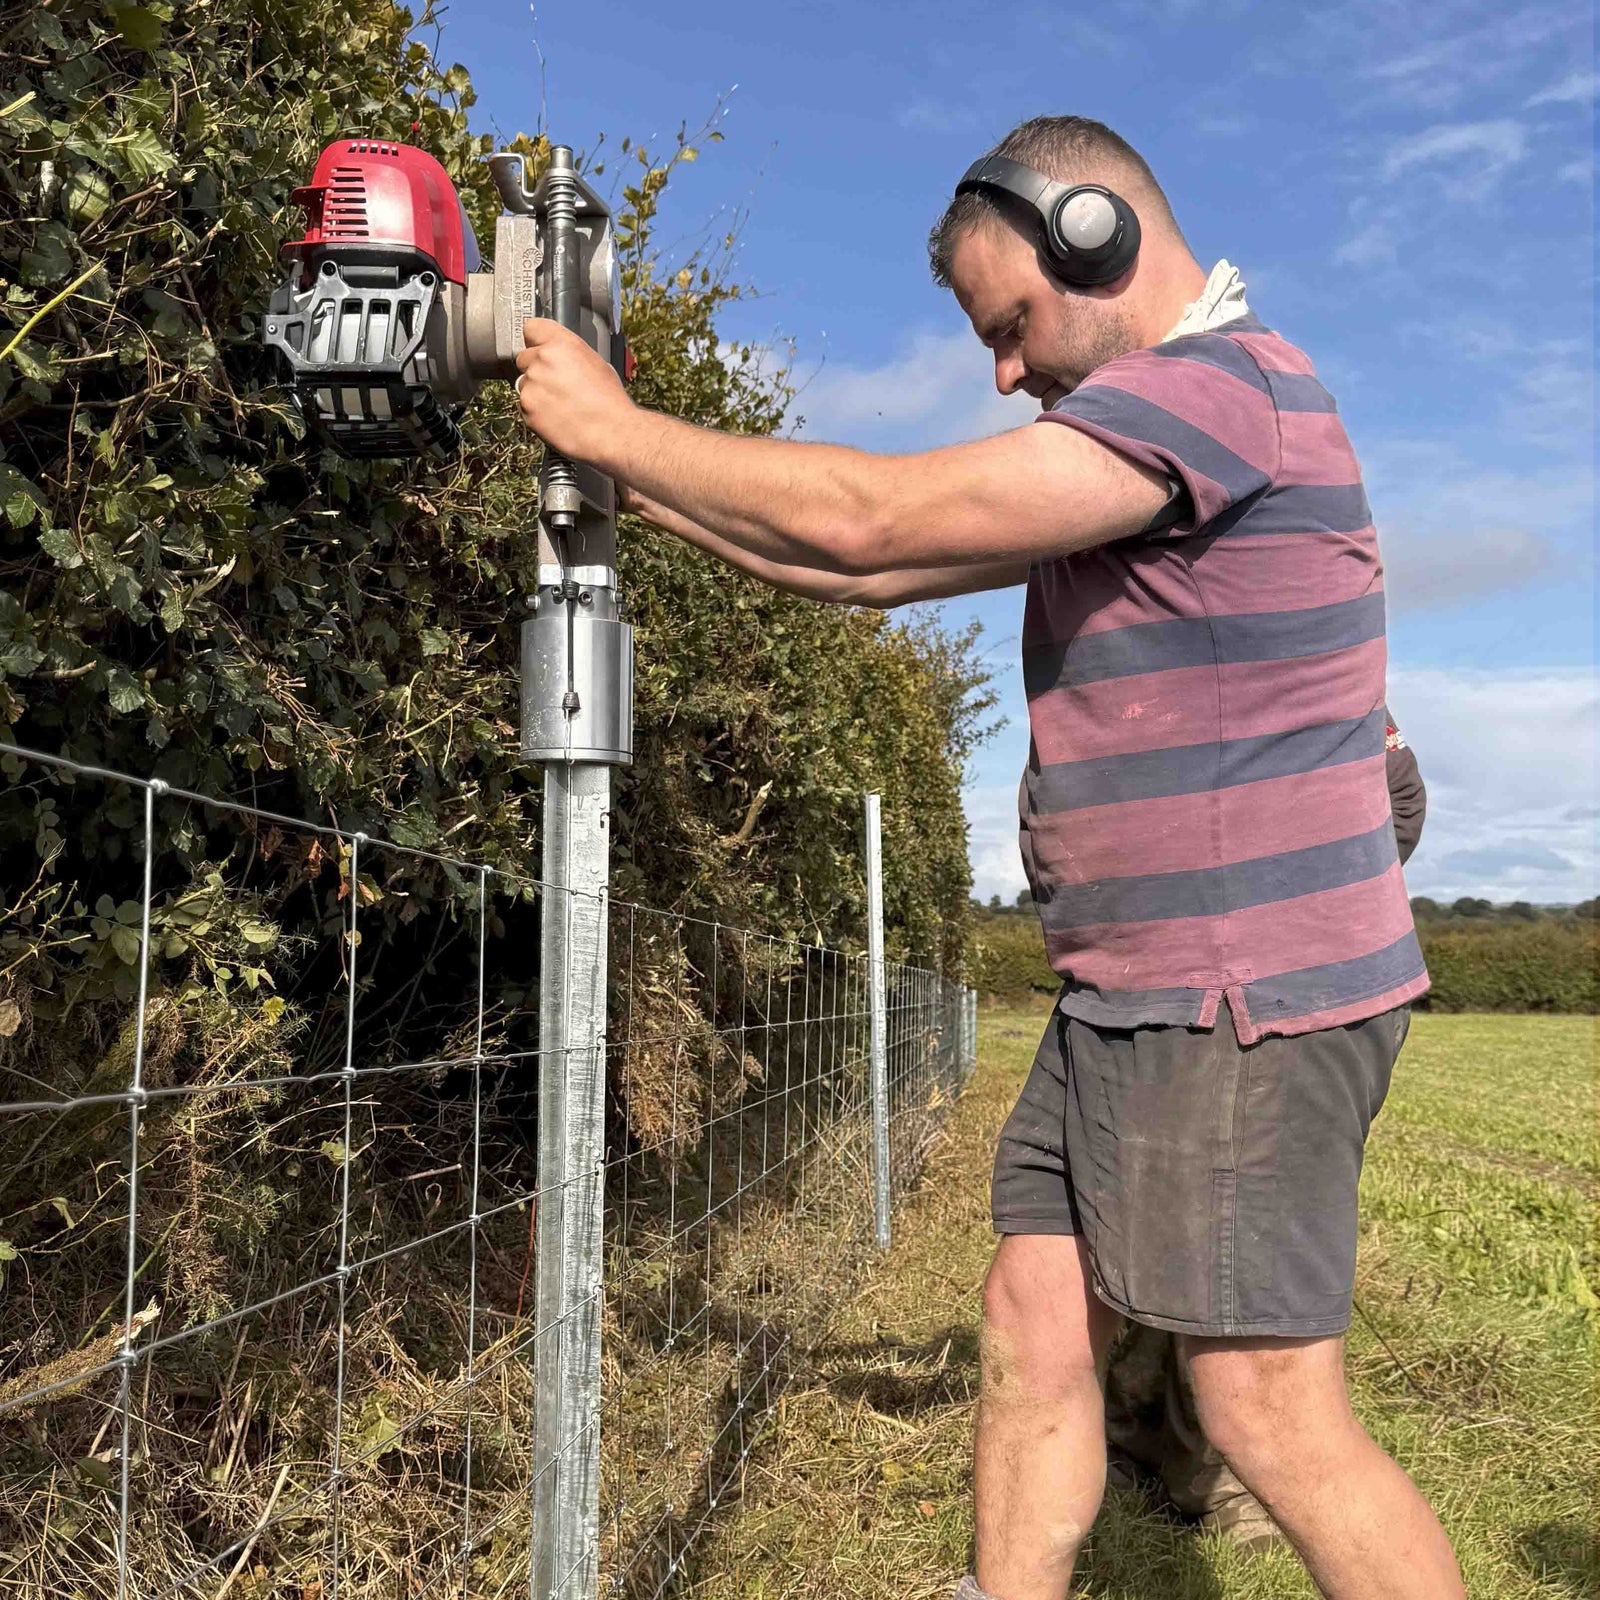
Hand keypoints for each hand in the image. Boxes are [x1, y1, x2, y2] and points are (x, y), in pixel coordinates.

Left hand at [514, 318, 633, 465]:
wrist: (611, 432)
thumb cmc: (609, 402)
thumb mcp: (597, 363)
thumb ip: (571, 354)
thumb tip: (561, 357)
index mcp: (562, 344)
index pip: (532, 328)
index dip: (536, 340)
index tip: (539, 348)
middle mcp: (543, 359)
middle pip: (524, 357)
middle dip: (536, 369)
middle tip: (556, 384)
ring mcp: (532, 384)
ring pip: (524, 383)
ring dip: (536, 392)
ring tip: (560, 404)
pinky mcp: (527, 408)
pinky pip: (525, 406)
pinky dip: (536, 412)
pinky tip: (556, 417)